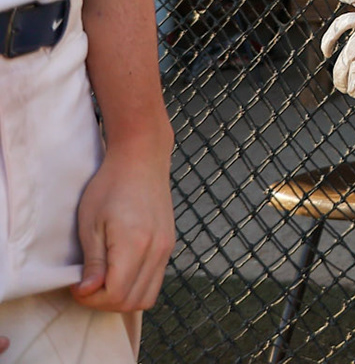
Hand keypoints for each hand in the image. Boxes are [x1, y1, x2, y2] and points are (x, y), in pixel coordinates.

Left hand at [71, 134, 173, 312]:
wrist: (141, 160)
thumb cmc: (109, 186)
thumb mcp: (91, 224)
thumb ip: (93, 261)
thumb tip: (88, 292)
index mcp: (135, 245)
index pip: (116, 295)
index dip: (91, 299)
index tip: (77, 284)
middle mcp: (157, 250)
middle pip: (132, 302)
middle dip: (105, 302)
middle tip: (87, 284)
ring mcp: (166, 248)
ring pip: (148, 297)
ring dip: (122, 298)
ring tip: (103, 280)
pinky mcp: (169, 244)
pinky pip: (155, 280)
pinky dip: (136, 286)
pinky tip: (119, 270)